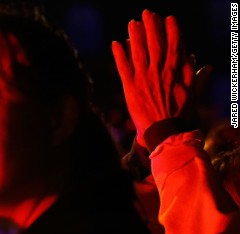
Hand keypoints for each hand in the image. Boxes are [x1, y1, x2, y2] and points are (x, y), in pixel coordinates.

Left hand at [111, 9, 196, 149]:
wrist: (163, 132)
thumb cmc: (179, 114)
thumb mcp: (192, 94)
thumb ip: (197, 78)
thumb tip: (204, 65)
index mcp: (177, 71)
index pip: (175, 44)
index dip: (172, 30)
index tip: (169, 18)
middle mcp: (160, 71)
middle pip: (155, 43)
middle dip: (152, 26)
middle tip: (148, 13)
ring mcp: (144, 78)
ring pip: (139, 52)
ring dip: (135, 35)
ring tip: (132, 23)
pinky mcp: (130, 87)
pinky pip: (123, 67)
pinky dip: (119, 54)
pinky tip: (116, 43)